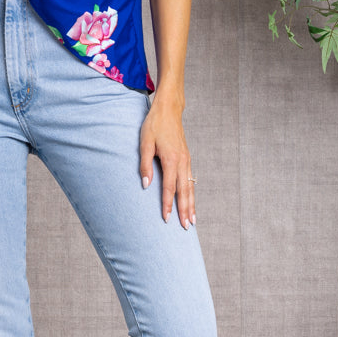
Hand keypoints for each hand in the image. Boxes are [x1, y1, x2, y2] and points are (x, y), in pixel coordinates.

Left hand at [139, 98, 195, 227]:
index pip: (169, 187)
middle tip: (186, 227)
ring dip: (192, 205)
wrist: (169, 110)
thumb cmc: (154, 125)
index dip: (167, 204)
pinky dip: (192, 193)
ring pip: (190, 187)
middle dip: (185, 210)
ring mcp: (187, 160)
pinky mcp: (187, 158)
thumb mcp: (145, 142)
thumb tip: (145, 184)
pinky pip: (191, 180)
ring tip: (192, 220)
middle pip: (184, 191)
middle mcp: (182, 162)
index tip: (166, 219)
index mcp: (171, 159)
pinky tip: (191, 202)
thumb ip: (145, 164)